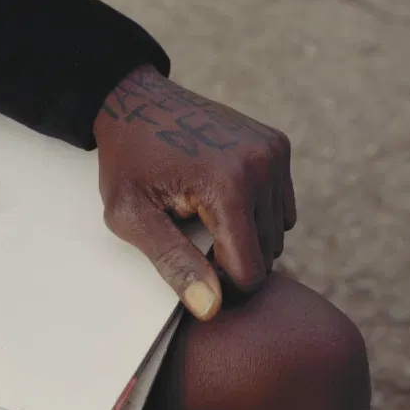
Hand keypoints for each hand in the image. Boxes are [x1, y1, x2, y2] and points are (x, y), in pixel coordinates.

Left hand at [93, 65, 295, 319]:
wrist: (135, 102)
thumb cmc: (127, 161)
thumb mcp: (131, 216)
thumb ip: (172, 263)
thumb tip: (211, 308)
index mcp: (228, 184)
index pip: (250, 272)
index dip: (218, 281)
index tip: (186, 259)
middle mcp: (261, 164)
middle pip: (267, 253)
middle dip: (231, 255)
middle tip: (189, 231)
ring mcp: (274, 151)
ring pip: (278, 232)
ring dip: (246, 235)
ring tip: (203, 212)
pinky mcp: (278, 145)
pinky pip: (282, 205)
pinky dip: (257, 212)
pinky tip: (222, 197)